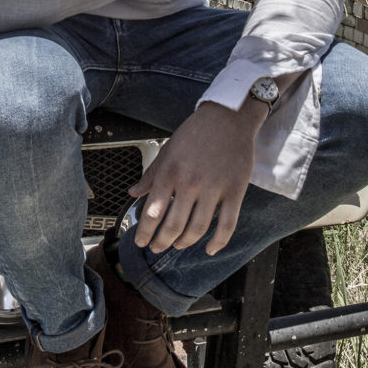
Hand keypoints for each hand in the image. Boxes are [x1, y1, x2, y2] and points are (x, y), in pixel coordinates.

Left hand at [128, 101, 263, 255]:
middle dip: (162, 242)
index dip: (145, 232)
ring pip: (198, 229)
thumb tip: (132, 193)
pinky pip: (227, 224)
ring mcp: (214, 188)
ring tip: (178, 245)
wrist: (228, 117)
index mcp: (170, 172)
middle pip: (173, 226)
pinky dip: (218, 242)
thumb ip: (150, 174)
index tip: (141, 242)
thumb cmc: (195, 132)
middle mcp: (190, 182)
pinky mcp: (235, 191)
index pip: (152, 212)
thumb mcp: (167, 149)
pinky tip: (210, 249)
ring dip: (185, 243)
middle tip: (157, 248)